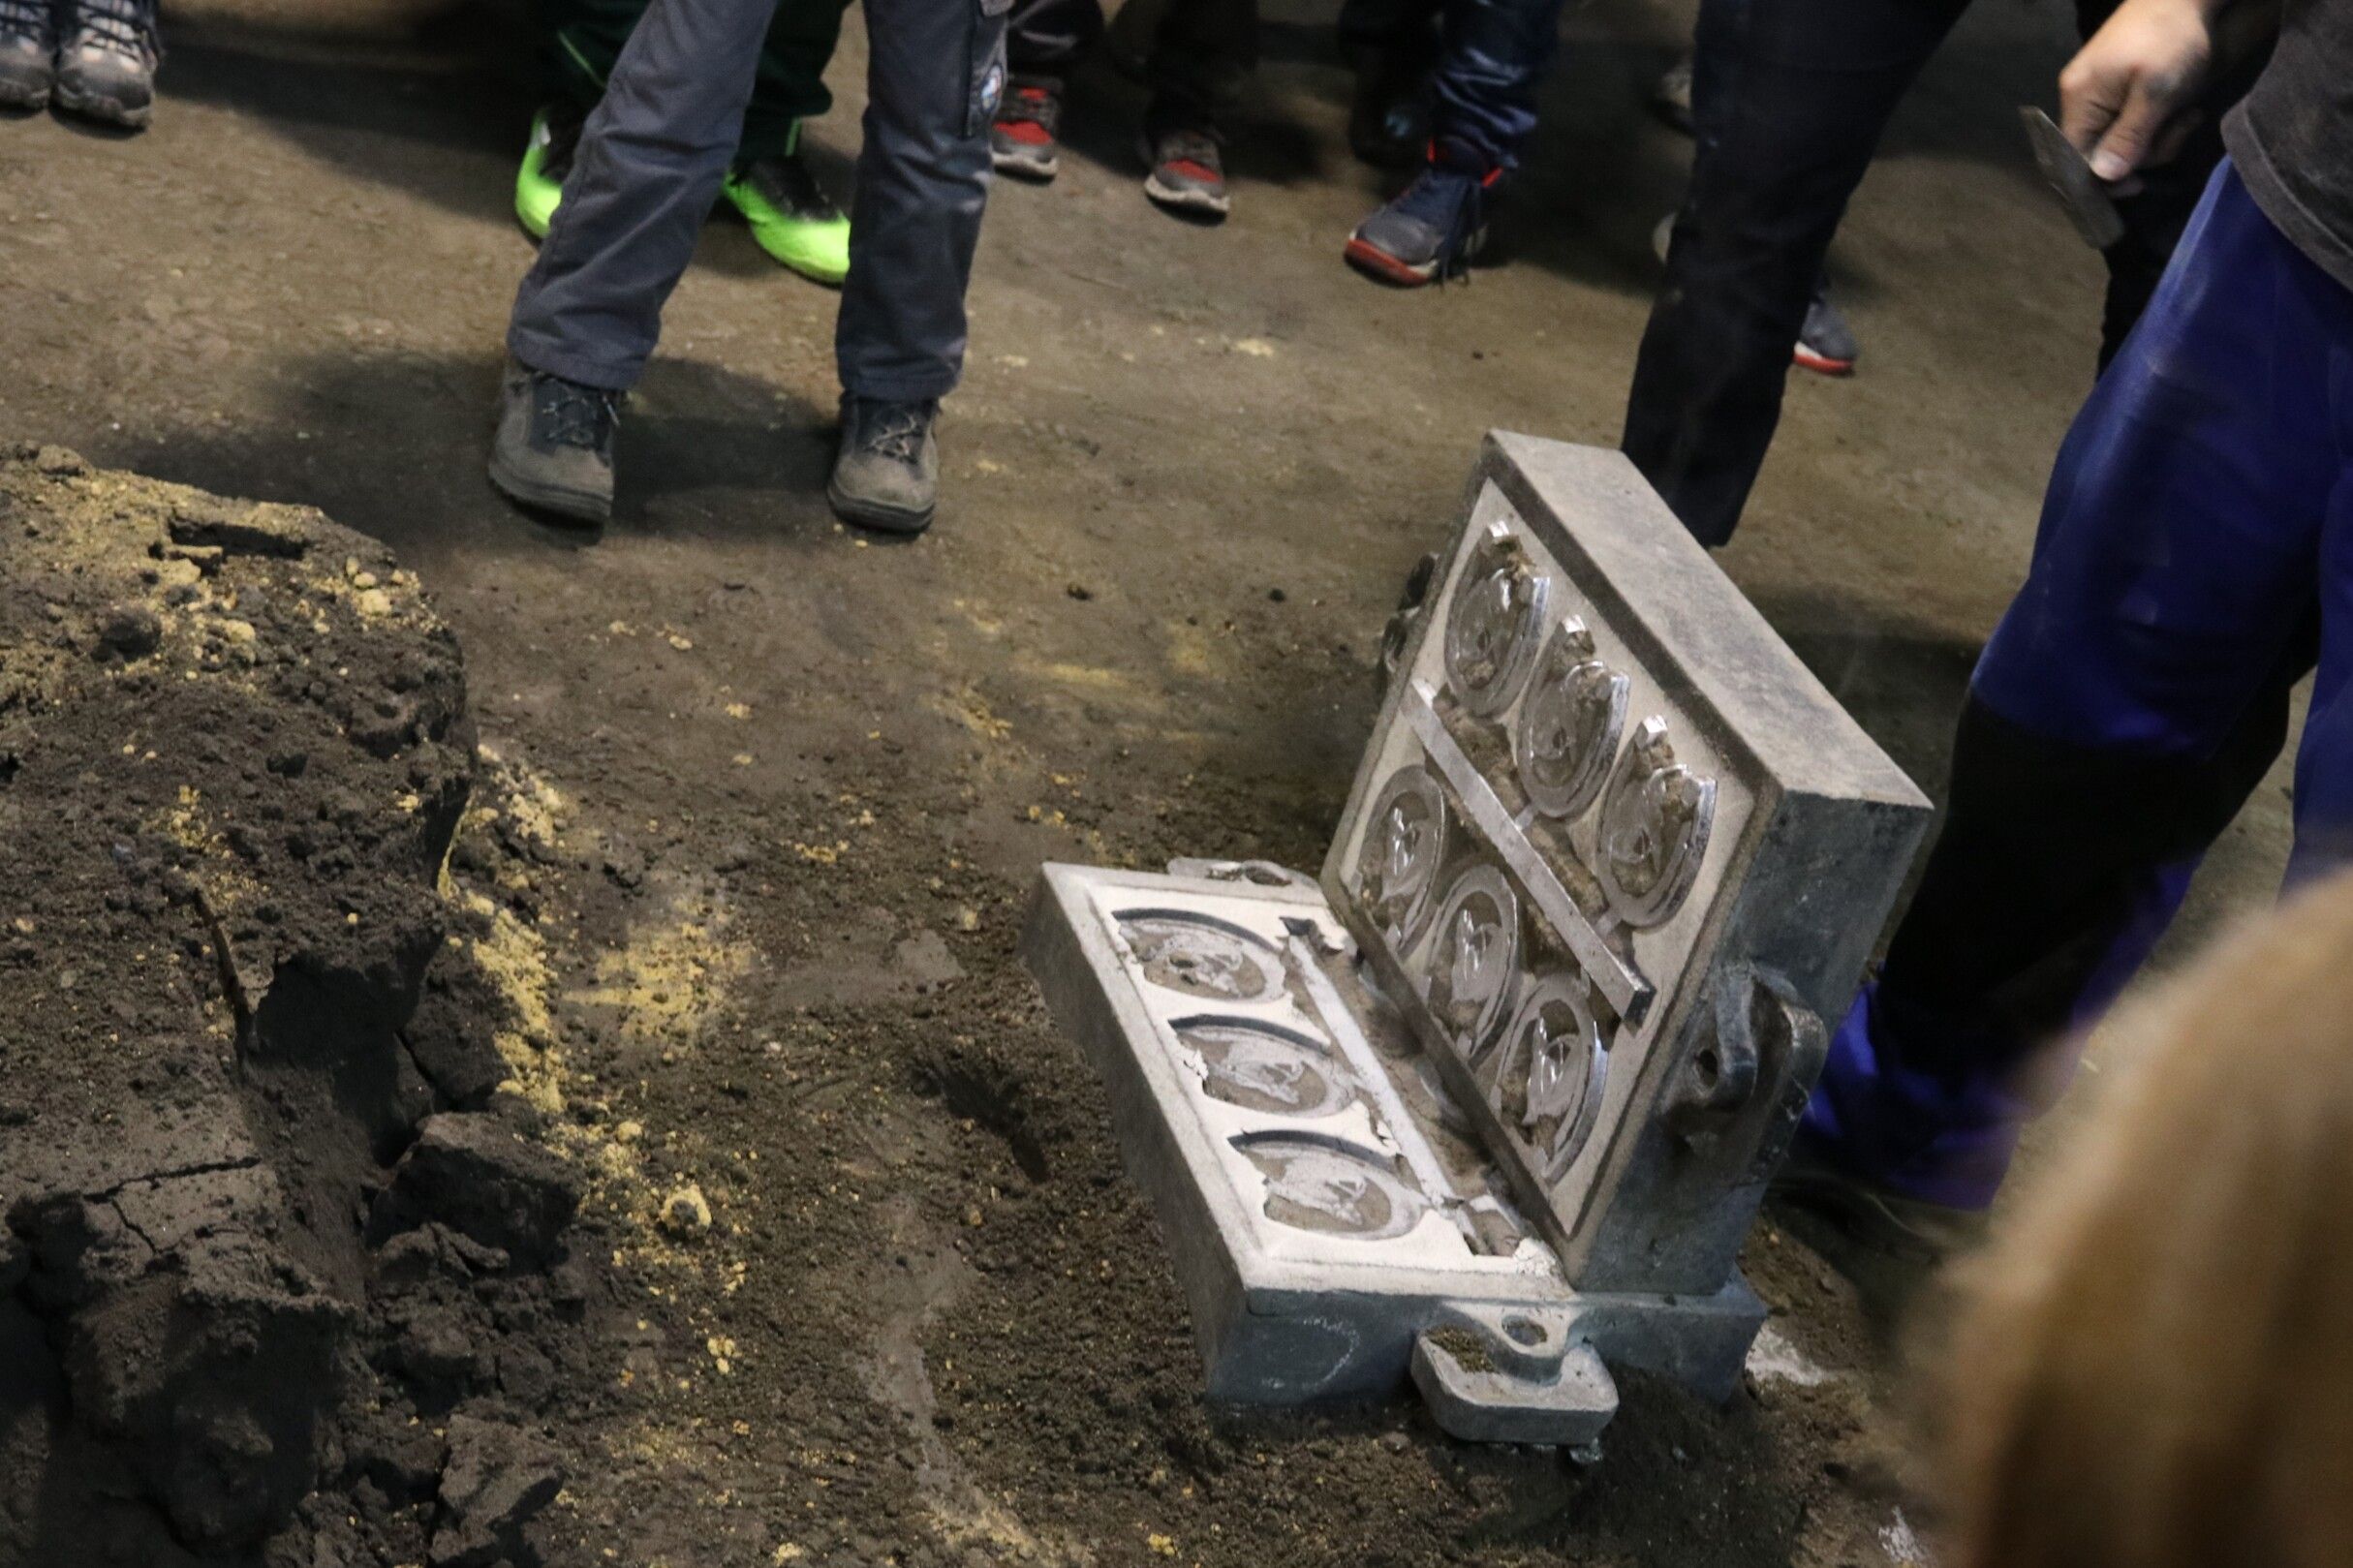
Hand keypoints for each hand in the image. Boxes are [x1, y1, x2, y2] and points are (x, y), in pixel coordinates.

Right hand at [2058, 0, 2215, 180]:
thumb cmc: (2170, 39)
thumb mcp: (2156, 93)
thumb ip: (2129, 138)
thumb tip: (2103, 178)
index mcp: (2079, 100)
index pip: (2074, 158)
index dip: (2102, 179)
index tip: (2138, 185)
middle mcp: (2080, 98)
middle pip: (2100, 151)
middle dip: (2143, 152)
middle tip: (2180, 130)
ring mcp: (2099, 90)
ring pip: (2121, 137)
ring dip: (2159, 136)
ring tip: (2186, 114)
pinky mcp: (2118, 84)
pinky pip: (2130, 119)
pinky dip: (2157, 121)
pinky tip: (2180, 106)